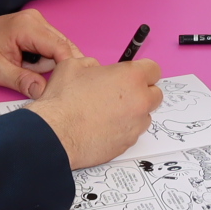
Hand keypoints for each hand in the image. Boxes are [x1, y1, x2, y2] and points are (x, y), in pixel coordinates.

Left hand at [0, 9, 83, 98]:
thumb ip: (22, 81)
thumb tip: (44, 92)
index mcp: (27, 26)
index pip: (61, 47)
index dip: (67, 68)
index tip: (65, 87)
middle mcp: (35, 20)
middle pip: (62, 47)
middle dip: (51, 67)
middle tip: (29, 76)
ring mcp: (35, 22)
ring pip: (57, 48)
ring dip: (44, 64)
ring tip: (22, 68)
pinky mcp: (34, 28)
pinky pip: (49, 46)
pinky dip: (41, 59)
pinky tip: (26, 63)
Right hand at [26, 54, 164, 168]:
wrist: (55, 133)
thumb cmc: (63, 100)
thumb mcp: (74, 65)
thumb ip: (94, 65)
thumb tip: (98, 70)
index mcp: (131, 77)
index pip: (154, 69)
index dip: (142, 70)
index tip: (134, 74)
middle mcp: (139, 101)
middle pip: (155, 94)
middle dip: (142, 92)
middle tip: (121, 93)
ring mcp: (135, 125)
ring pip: (145, 116)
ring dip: (133, 112)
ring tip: (109, 112)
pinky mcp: (127, 144)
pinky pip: (132, 133)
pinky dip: (123, 129)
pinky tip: (103, 127)